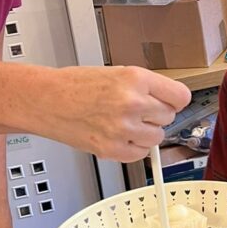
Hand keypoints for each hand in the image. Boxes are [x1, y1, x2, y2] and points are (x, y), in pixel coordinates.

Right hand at [37, 66, 190, 160]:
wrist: (46, 100)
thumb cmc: (75, 85)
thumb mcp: (117, 73)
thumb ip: (145, 87)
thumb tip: (169, 101)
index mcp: (135, 78)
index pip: (180, 96)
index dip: (175, 100)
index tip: (172, 102)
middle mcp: (132, 103)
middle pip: (169, 117)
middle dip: (156, 115)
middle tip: (137, 111)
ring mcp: (122, 128)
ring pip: (157, 137)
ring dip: (146, 133)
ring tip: (125, 123)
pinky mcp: (112, 149)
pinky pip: (140, 154)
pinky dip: (133, 148)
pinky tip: (118, 135)